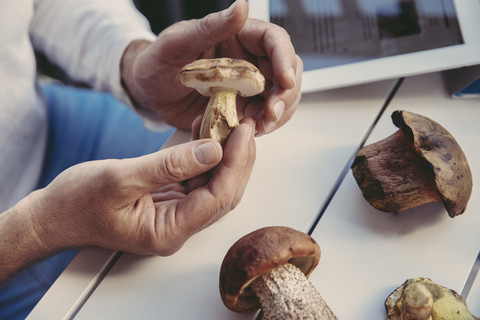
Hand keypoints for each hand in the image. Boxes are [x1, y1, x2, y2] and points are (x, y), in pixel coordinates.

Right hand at [18, 120, 254, 259]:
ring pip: (213, 185)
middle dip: (238, 158)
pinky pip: (196, 178)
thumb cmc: (77, 202)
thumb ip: (169, 165)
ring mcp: (175, 215)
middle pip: (223, 193)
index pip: (217, 198)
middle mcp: (177, 228)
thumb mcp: (121, 178)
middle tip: (244, 124)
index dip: (236, 163)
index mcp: (167, 232)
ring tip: (228, 122)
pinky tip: (204, 131)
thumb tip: (213, 149)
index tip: (243, 131)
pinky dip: (203, 154)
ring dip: (224, 154)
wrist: (54, 215)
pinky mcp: (169, 202)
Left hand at [122, 0, 301, 134]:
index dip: (285, 59)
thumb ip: (209, 27)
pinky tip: (249, 130)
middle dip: (285, 93)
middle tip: (271, 113)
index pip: (274, 41)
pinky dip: (264, 125)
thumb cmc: (157, 62)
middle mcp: (248, 59)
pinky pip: (263, 116)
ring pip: (280, 96)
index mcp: (237, 35)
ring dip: (277, 113)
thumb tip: (241, 6)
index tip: (285, 81)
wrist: (148, 92)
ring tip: (258, 126)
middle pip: (286, 71)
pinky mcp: (241, 107)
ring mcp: (247, 86)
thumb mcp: (176, 43)